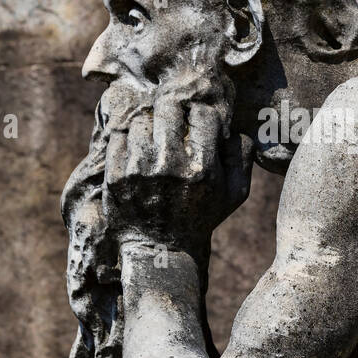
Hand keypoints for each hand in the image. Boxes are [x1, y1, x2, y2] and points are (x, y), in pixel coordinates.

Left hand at [101, 71, 252, 253]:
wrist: (160, 250)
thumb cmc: (201, 217)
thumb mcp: (235, 194)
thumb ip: (242, 157)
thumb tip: (233, 127)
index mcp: (201, 167)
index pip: (202, 114)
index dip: (202, 117)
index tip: (197, 126)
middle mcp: (169, 165)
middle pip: (169, 107)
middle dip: (173, 111)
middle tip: (172, 122)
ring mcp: (139, 170)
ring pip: (141, 119)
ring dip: (149, 125)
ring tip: (153, 140)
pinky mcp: (115, 176)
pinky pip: (118, 136)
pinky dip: (127, 138)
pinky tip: (136, 152)